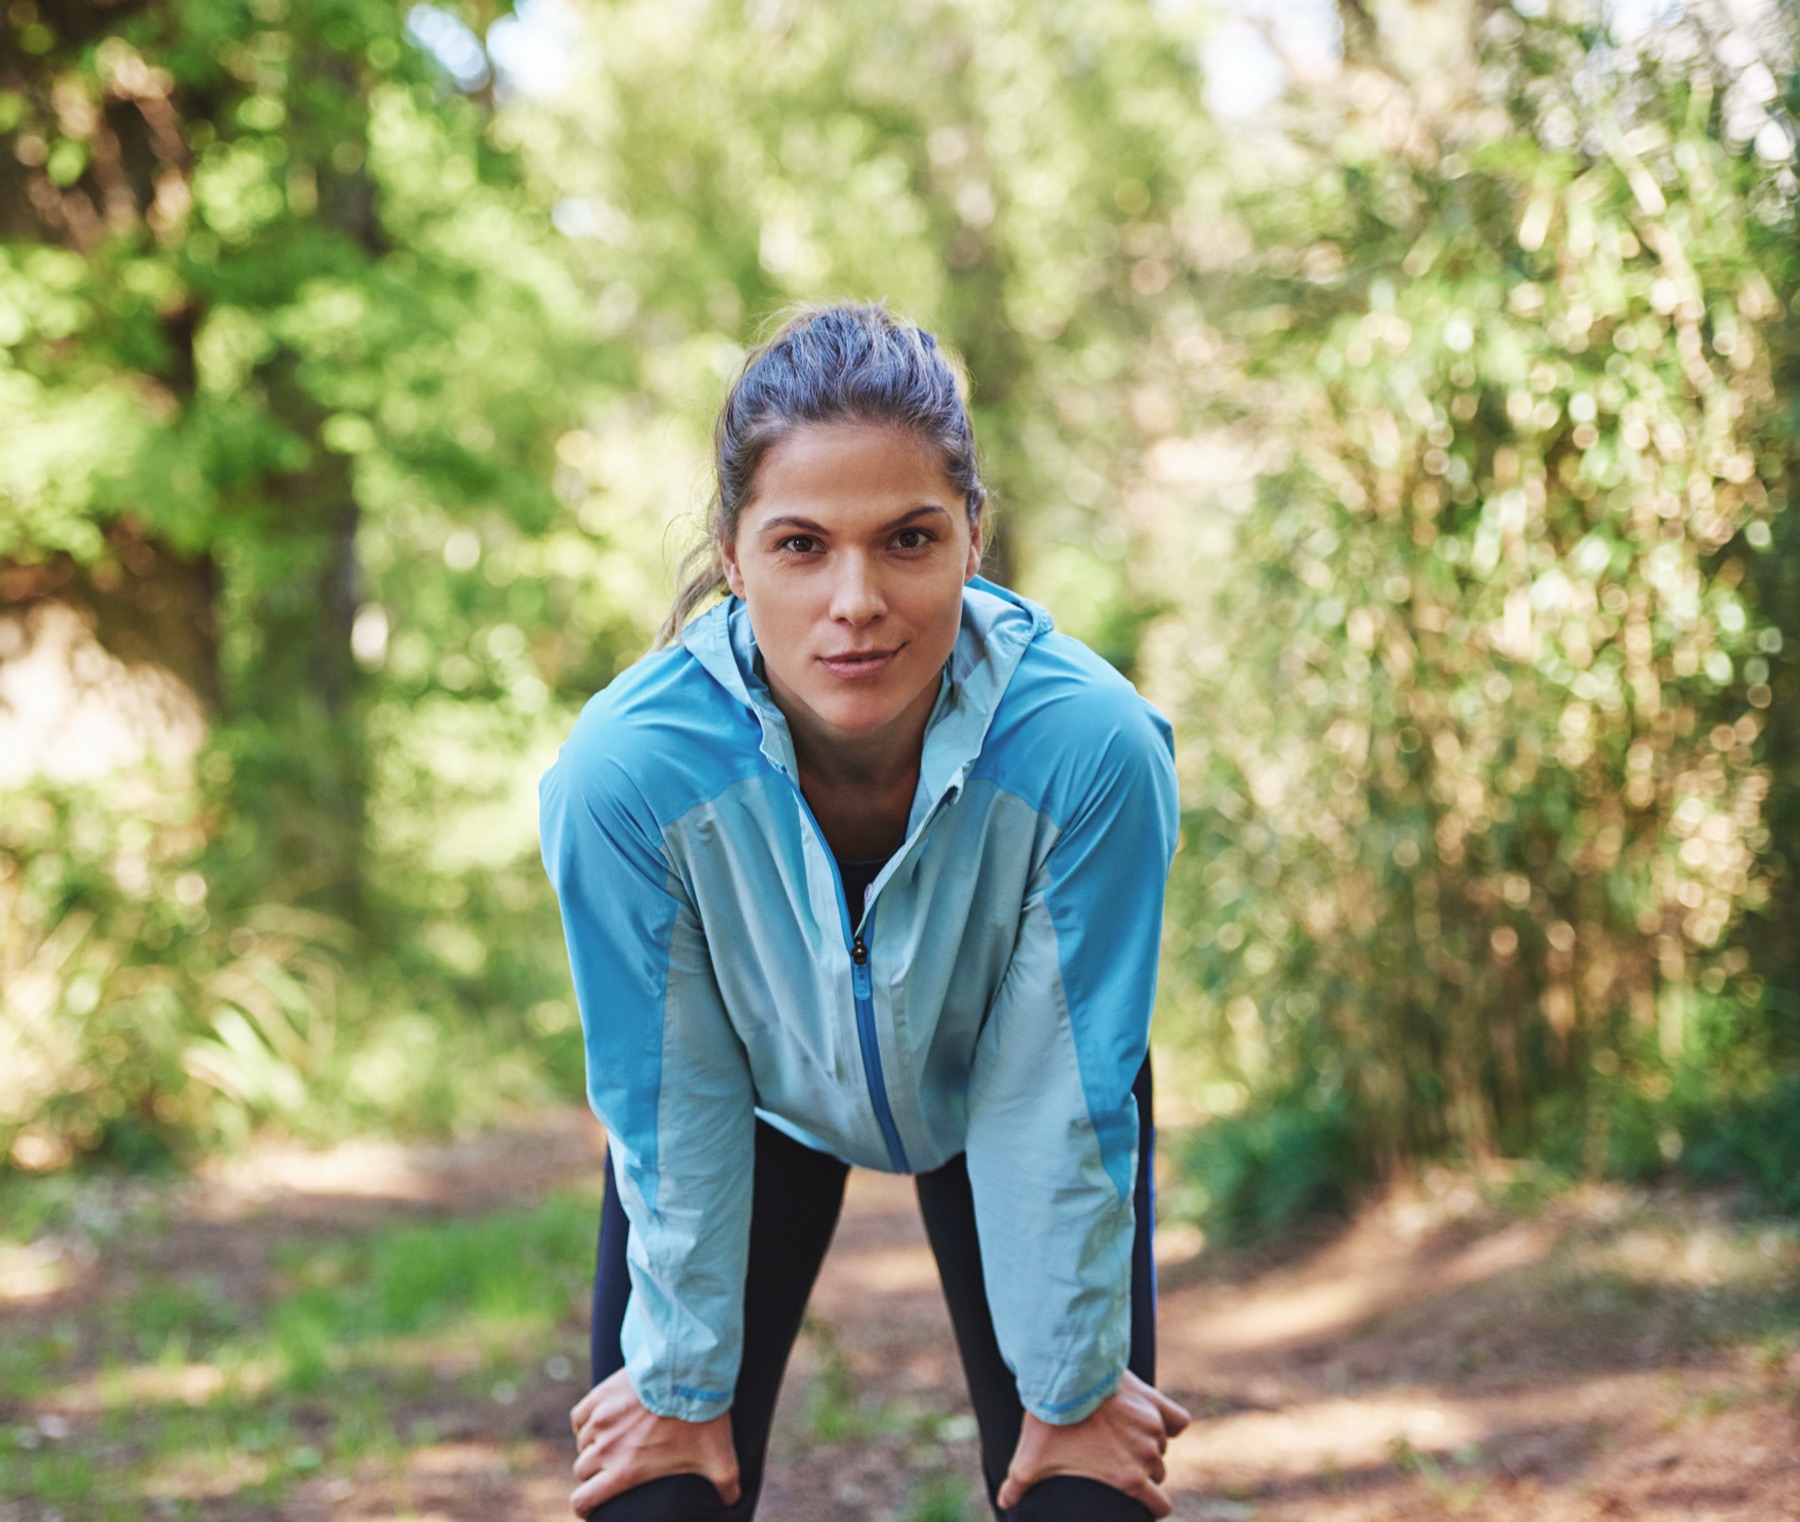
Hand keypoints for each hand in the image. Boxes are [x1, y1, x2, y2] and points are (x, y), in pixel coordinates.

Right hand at [568, 1366, 740, 1516]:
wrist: (689, 1371)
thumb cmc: (702, 1419)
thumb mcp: (720, 1460)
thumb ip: (726, 1486)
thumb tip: (733, 1501)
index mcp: (624, 1471)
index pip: (583, 1501)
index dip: (586, 1508)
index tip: (593, 1506)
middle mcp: (605, 1448)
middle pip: (581, 1471)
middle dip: (594, 1474)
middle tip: (612, 1468)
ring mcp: (600, 1420)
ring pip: (583, 1443)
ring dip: (593, 1446)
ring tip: (613, 1442)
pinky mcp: (600, 1395)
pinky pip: (580, 1417)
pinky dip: (587, 1422)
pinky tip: (601, 1421)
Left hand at [995, 1370, 1189, 1516]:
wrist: (1064, 1376)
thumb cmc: (1049, 1422)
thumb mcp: (1029, 1460)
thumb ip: (1018, 1487)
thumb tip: (1004, 1504)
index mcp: (1128, 1477)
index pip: (1160, 1507)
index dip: (1150, 1506)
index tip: (1137, 1499)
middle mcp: (1148, 1454)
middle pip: (1158, 1473)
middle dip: (1142, 1470)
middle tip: (1116, 1458)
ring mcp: (1153, 1426)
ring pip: (1162, 1446)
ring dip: (1149, 1444)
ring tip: (1122, 1435)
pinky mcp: (1154, 1400)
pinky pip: (1178, 1419)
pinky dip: (1170, 1421)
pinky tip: (1154, 1420)